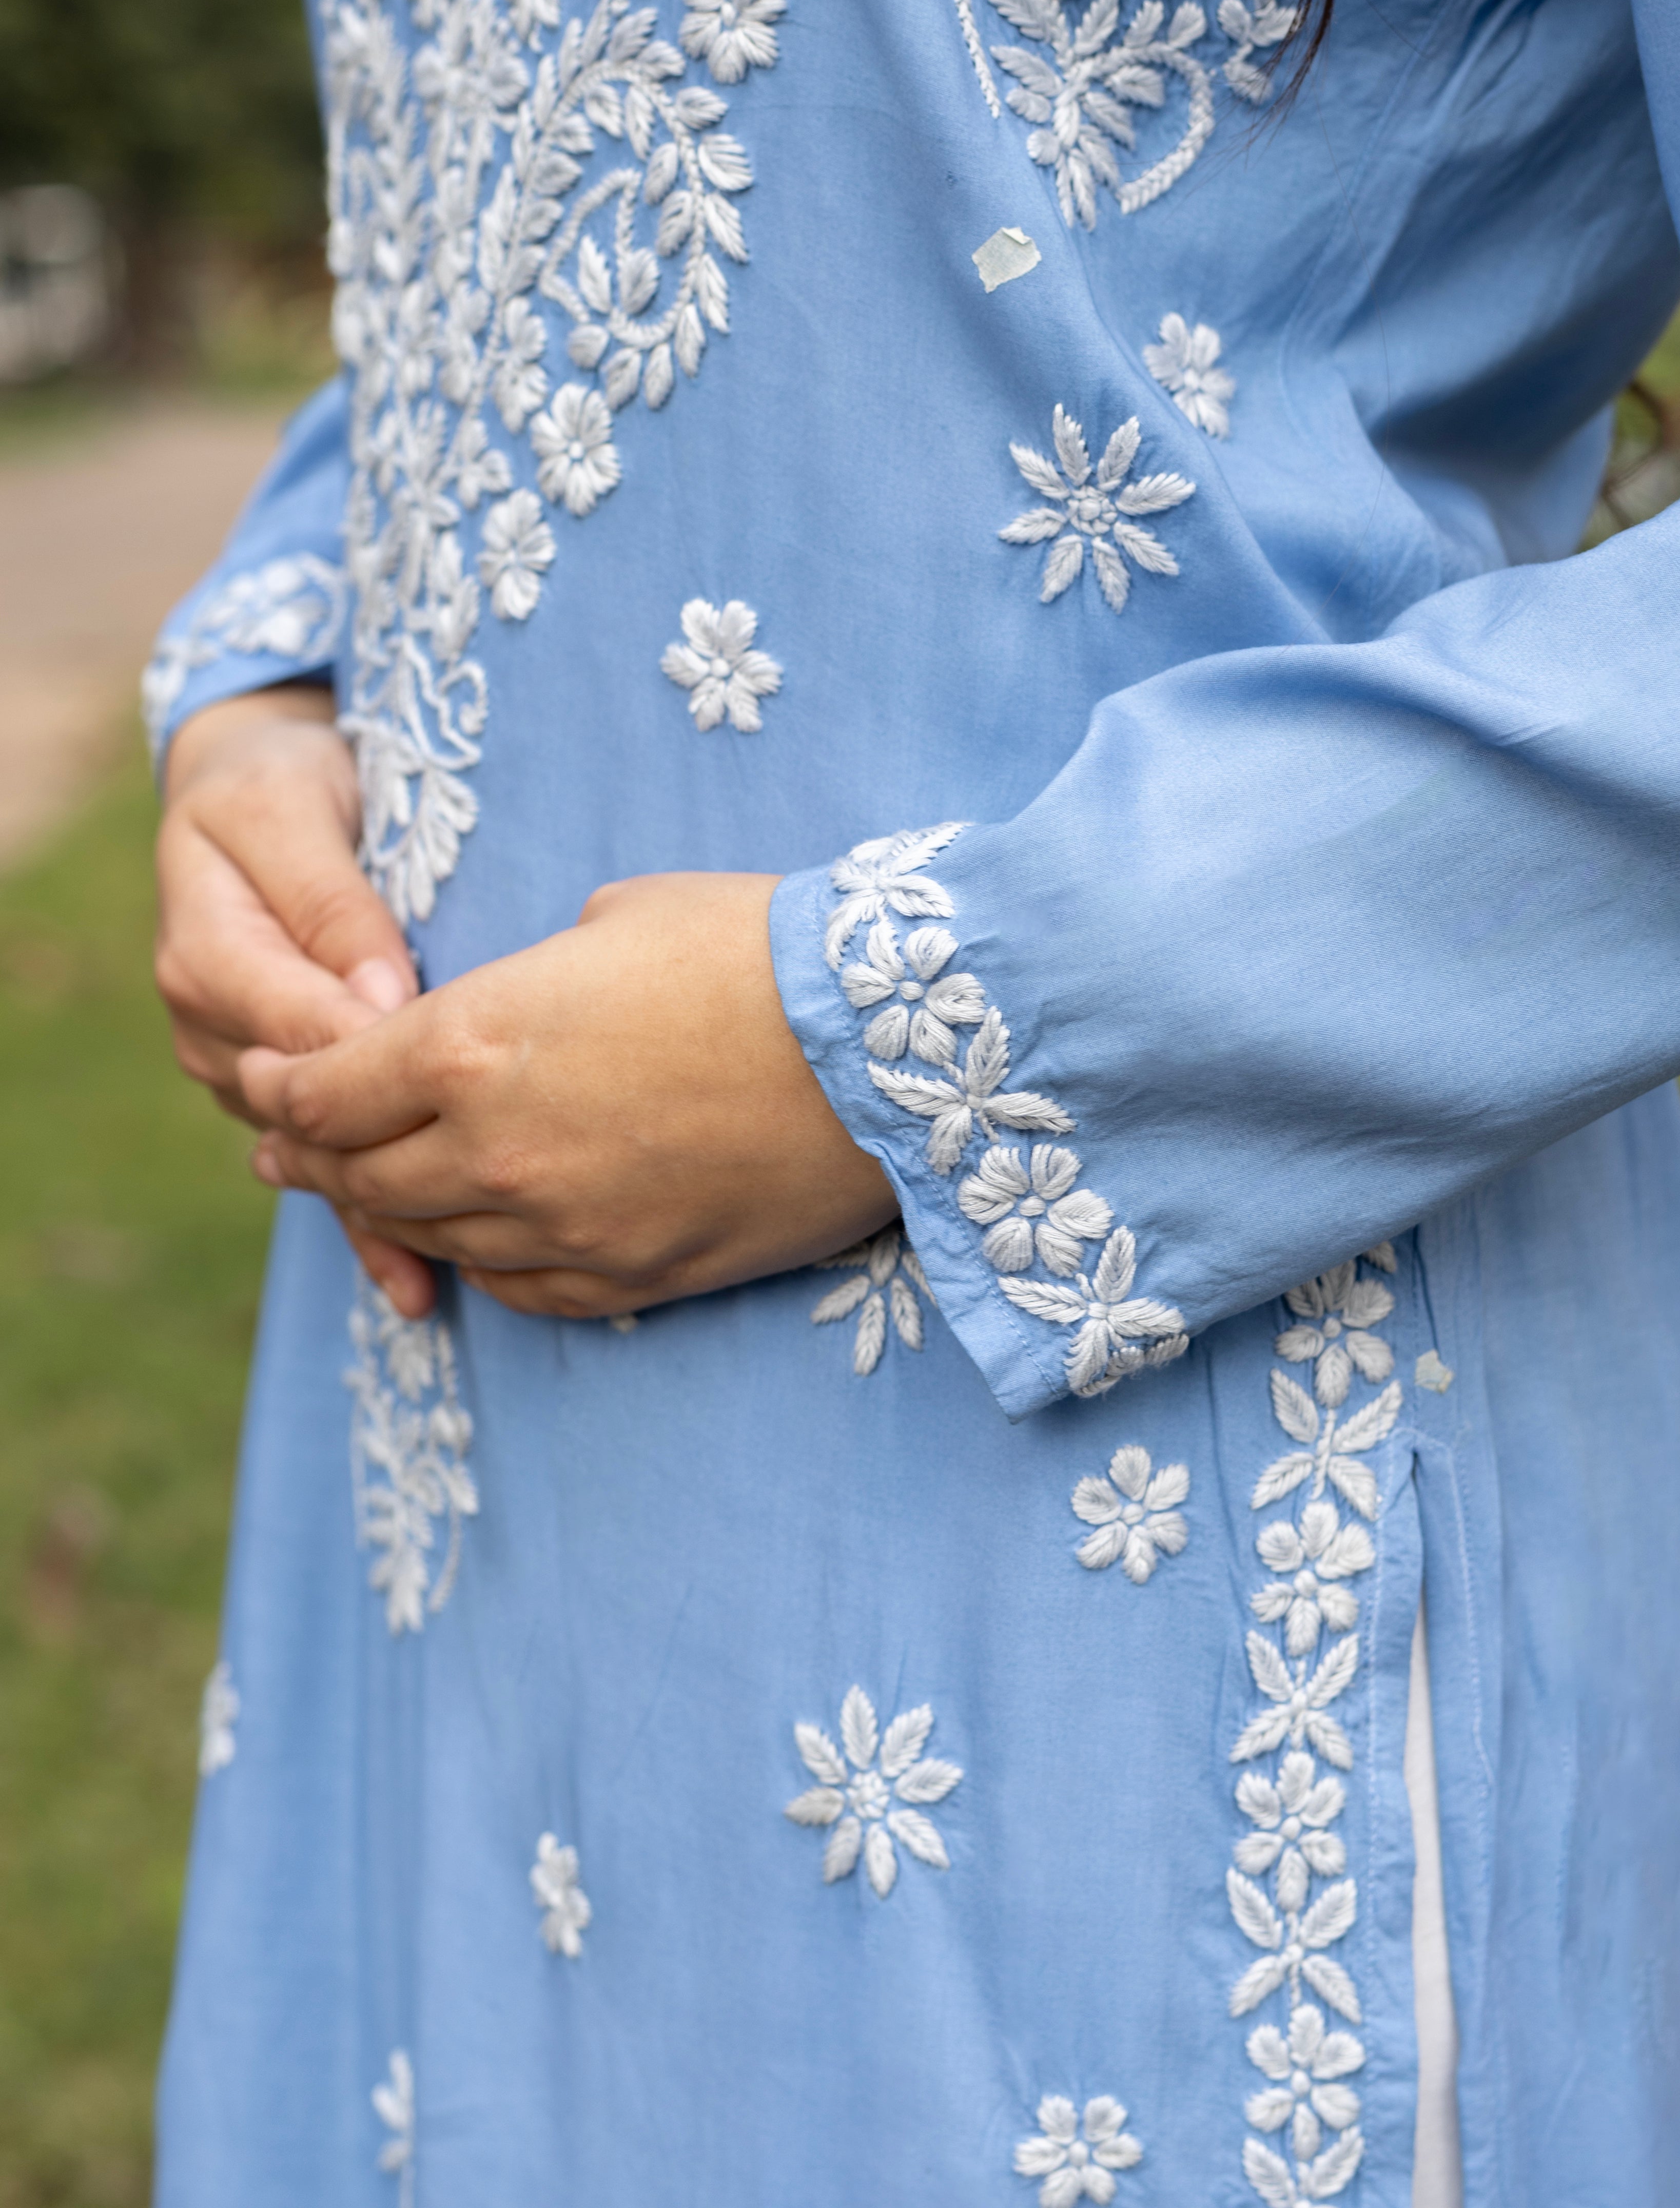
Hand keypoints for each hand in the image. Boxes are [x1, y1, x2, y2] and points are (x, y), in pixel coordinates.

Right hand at [155, 687, 430, 1314]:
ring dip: (394, 1201)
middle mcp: (214, 1033)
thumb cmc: (285, 785)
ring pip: (320, 1151)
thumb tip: (382, 996)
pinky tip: (421, 1289)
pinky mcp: (287, 1102)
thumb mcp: (293, 810)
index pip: (298, 1025)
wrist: (256, 800)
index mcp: (207, 956)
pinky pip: (328, 1170)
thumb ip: (332, 900)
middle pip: (310, 1108)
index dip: (379, 1049)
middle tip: (508, 1177)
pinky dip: (375, 1229)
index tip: (463, 1062)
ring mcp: (246, 1078)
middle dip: (398, 1146)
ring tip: (481, 1251)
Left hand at [237, 873, 896, 1320]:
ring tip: (364, 1195)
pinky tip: (472, 1244)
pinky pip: (521, 1288)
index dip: (279, 1086)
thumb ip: (527, 978)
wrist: (888, 1046)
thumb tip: (518, 1002)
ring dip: (390, 1213)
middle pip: (359, 1175)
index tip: (263, 1079)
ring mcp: (564, 1227)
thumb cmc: (756, 948)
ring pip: (434, 1238)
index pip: (324, 1090)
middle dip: (309, 1158)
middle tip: (284, 1148)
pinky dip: (482, 1263)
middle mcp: (495, 1152)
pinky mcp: (631, 1275)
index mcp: (471, 1044)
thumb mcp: (613, 918)